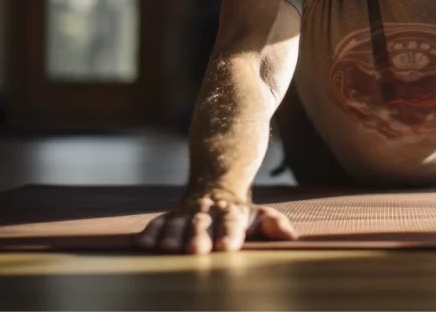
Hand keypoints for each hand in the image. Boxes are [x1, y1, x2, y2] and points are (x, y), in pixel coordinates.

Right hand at [135, 193, 296, 253]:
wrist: (215, 184)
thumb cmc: (241, 212)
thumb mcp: (262, 214)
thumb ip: (276, 225)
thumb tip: (292, 239)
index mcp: (232, 212)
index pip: (232, 222)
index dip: (230, 233)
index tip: (227, 247)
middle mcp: (207, 212)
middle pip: (202, 224)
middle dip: (199, 236)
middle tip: (197, 251)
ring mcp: (185, 214)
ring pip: (176, 223)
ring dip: (171, 236)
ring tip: (169, 250)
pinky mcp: (168, 218)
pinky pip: (156, 225)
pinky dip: (149, 234)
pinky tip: (143, 246)